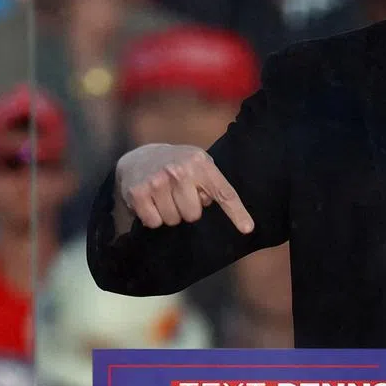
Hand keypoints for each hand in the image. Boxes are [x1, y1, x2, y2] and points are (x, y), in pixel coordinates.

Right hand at [116, 144, 254, 232]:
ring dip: (169, 214)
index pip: (223, 192)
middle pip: (193, 215)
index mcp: (200, 163)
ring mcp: (157, 181)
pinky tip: (151, 201)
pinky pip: (154, 222)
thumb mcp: (199, 165)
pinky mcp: (138, 193)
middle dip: (187, 210)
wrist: (140, 156)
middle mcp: (179, 171)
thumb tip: (212, 207)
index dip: (236, 213)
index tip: (247, 229)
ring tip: (164, 196)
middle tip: (179, 195)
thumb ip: (211, 184)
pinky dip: (153, 217)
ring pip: (173, 220)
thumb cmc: (177, 165)